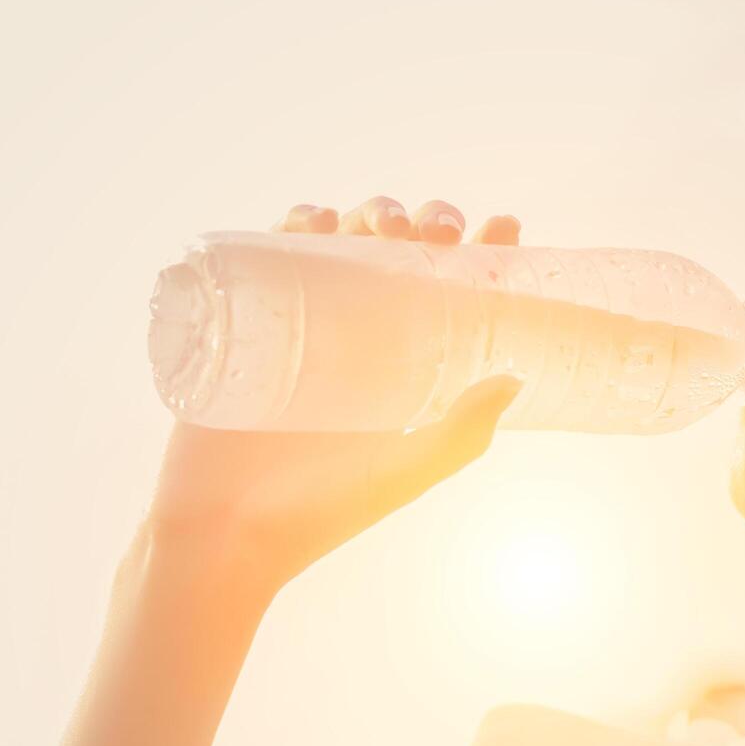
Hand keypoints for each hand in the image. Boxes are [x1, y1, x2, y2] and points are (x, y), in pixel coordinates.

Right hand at [146, 196, 524, 597]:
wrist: (227, 534)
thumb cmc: (322, 511)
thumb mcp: (407, 470)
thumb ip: (463, 432)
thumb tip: (518, 377)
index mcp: (409, 360)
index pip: (453, 288)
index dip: (481, 250)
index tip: (503, 226)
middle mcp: (363, 332)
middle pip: (402, 250)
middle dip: (427, 220)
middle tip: (438, 230)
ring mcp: (306, 320)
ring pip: (343, 239)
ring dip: (369, 212)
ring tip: (383, 225)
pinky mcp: (251, 317)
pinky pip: (272, 251)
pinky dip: (294, 223)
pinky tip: (315, 220)